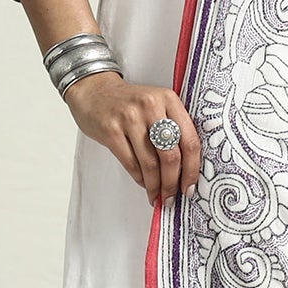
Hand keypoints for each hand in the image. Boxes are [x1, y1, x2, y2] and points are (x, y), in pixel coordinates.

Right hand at [65, 71, 199, 202]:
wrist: (95, 90)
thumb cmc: (130, 103)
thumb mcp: (158, 104)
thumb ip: (174, 128)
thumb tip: (185, 169)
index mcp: (169, 100)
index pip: (190, 140)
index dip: (192, 169)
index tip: (190, 186)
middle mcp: (151, 107)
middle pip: (170, 155)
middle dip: (172, 183)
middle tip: (172, 197)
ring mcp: (129, 118)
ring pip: (150, 163)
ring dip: (155, 186)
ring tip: (157, 195)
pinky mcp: (111, 130)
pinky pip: (131, 163)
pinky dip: (140, 179)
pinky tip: (144, 184)